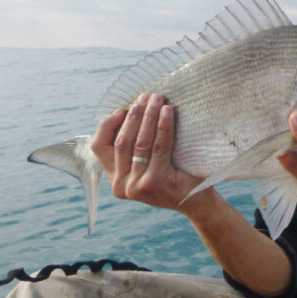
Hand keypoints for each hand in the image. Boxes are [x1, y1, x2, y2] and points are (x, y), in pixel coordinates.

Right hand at [90, 93, 204, 211]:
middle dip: (134, 114)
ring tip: (157, 99)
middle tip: (146, 96)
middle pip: (122, 141)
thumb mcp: (148, 163)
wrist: (198, 201)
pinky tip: (168, 112)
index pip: (98, 146)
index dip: (107, 125)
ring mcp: (135, 186)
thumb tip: (132, 108)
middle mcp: (120, 185)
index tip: (123, 108)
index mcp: (115, 179)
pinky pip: (159, 147)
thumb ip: (135, 146)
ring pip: (139, 142)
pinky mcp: (153, 183)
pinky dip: (163, 126)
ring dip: (148, 116)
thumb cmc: (175, 175)